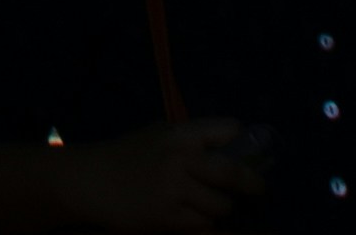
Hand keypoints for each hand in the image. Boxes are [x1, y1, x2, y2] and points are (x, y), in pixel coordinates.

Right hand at [58, 132, 273, 227]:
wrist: (94, 181)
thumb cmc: (129, 156)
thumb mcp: (159, 136)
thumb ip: (192, 142)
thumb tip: (233, 152)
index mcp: (180, 133)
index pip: (229, 129)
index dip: (245, 142)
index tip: (252, 156)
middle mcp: (180, 158)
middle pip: (234, 172)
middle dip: (256, 185)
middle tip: (261, 192)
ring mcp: (175, 189)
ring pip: (222, 205)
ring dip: (225, 210)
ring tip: (217, 207)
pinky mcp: (170, 218)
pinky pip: (205, 225)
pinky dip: (207, 224)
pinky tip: (196, 217)